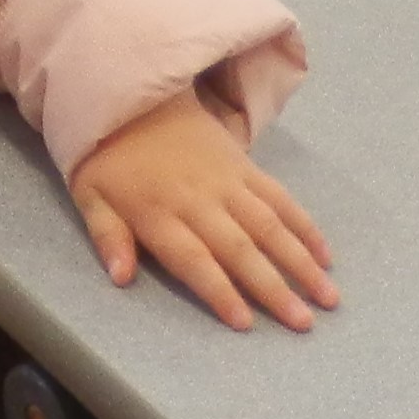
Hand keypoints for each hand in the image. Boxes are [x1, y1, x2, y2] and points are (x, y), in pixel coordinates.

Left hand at [69, 85, 336, 333]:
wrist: (133, 94)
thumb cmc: (108, 156)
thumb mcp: (90, 195)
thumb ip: (107, 237)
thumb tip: (120, 278)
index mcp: (158, 212)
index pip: (193, 259)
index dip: (219, 291)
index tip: (246, 323)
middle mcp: (199, 200)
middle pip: (240, 249)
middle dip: (274, 288)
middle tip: (304, 324)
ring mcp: (227, 181)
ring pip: (270, 225)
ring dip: (301, 262)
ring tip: (328, 298)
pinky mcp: (245, 165)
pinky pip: (280, 198)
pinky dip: (304, 226)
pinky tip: (325, 255)